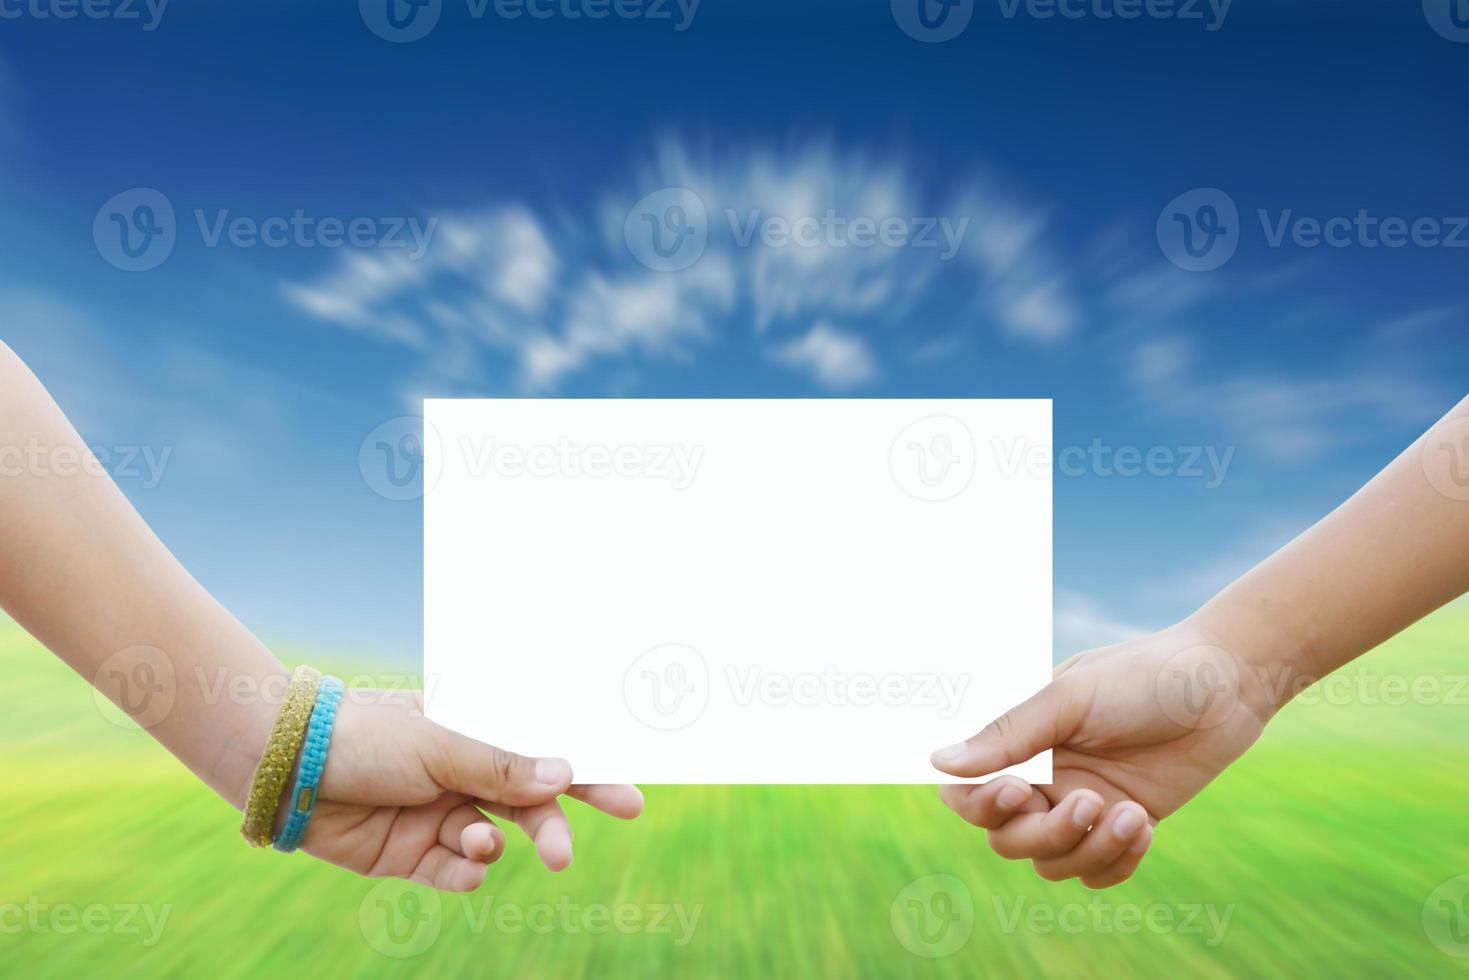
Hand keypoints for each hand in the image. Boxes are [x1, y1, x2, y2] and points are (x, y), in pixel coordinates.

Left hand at [287, 689, 642, 891]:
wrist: (286, 770)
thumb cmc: (366, 737)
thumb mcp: (440, 745)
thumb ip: (502, 766)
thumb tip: (566, 774)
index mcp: (475, 735)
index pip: (542, 755)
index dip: (586, 776)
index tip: (630, 801)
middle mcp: (463, 776)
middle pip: (528, 807)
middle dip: (551, 829)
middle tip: (564, 856)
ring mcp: (439, 817)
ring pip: (494, 841)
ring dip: (494, 846)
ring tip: (477, 841)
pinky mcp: (412, 856)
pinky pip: (456, 873)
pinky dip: (465, 871)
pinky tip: (462, 859)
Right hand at [931, 620, 1272, 887]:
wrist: (1223, 686)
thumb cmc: (1142, 677)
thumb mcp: (1069, 699)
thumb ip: (1007, 734)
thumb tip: (938, 762)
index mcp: (1022, 744)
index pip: (968, 793)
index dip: (980, 806)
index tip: (1021, 791)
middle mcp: (1045, 779)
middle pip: (1010, 840)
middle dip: (1047, 833)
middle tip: (1090, 801)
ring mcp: (1084, 805)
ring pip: (1053, 864)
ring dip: (1090, 849)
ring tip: (1132, 816)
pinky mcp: (1124, 826)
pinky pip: (1097, 873)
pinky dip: (1116, 862)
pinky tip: (1144, 826)